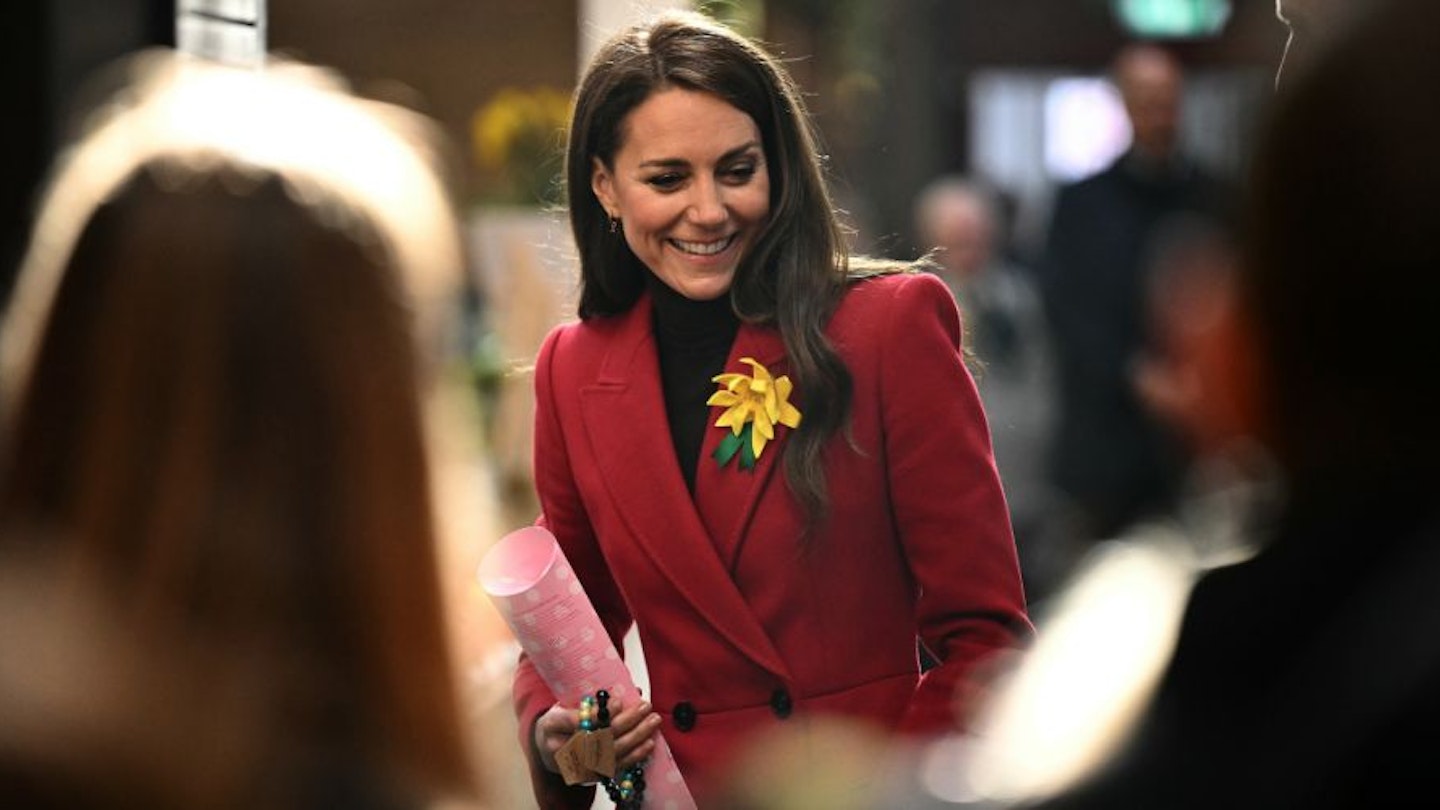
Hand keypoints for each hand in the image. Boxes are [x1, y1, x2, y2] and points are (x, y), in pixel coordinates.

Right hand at [534, 695, 662, 774]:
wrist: (548, 750)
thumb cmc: (560, 721)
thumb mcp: (565, 703)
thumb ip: (592, 697)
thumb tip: (629, 689)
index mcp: (552, 726)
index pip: (578, 721)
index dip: (600, 713)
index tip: (619, 701)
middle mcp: (564, 750)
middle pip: (600, 737)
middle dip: (627, 721)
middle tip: (645, 706)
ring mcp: (579, 766)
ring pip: (612, 752)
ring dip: (636, 737)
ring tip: (653, 721)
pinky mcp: (592, 776)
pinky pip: (616, 766)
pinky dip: (634, 756)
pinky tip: (648, 744)